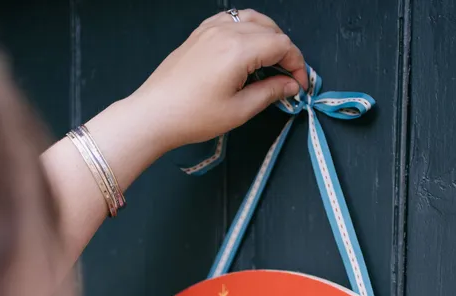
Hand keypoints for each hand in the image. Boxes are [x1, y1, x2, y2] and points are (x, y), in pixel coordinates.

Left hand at [130, 9, 307, 154]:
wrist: (156, 113)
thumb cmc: (195, 116)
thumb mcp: (239, 110)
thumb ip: (270, 93)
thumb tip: (291, 85)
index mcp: (238, 49)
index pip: (282, 45)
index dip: (297, 65)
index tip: (300, 86)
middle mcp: (226, 30)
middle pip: (270, 30)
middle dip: (286, 52)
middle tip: (289, 78)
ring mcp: (211, 27)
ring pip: (253, 20)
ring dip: (269, 38)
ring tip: (272, 64)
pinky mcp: (200, 32)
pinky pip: (233, 20)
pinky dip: (248, 31)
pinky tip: (249, 51)